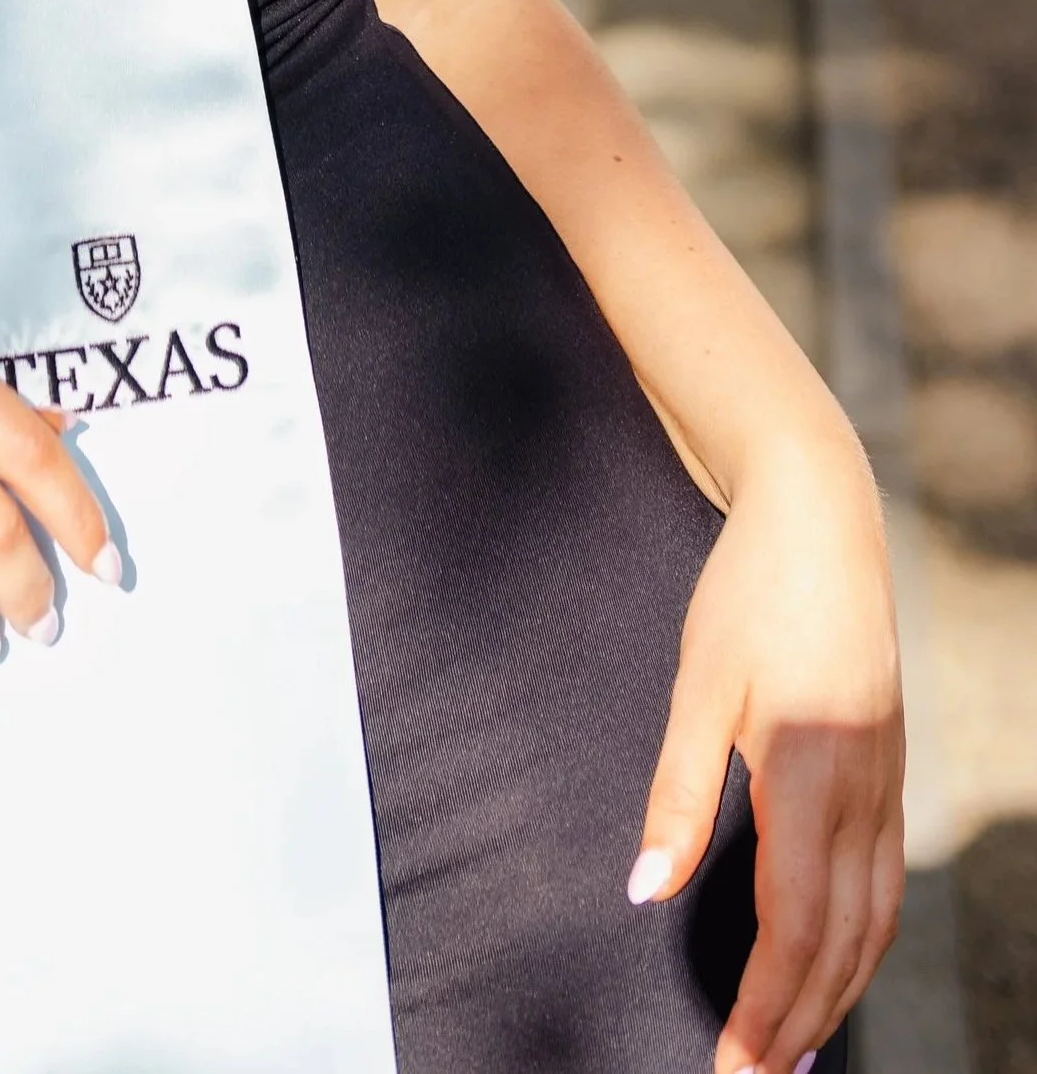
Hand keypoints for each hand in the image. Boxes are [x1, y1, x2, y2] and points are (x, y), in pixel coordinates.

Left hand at [629, 441, 904, 1070]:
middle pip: (843, 943)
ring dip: (839, 990)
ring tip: (796, 1047)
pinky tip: (834, 958)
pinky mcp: (890, 766)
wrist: (820, 517)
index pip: (793, 929)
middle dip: (801, 1020)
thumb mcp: (696, 688)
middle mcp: (863, 790)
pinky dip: (861, 938)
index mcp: (810, 774)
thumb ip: (675, 797)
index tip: (730, 1065)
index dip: (762, 1007)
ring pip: (875, 920)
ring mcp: (887, 781)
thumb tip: (644, 893)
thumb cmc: (748, 593)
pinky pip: (885, 879)